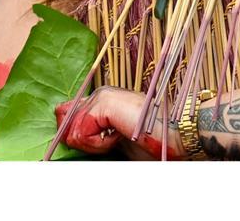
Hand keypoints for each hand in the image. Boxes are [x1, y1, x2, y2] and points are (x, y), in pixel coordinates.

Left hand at [54, 87, 184, 159]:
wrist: (174, 138)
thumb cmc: (149, 142)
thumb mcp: (112, 142)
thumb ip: (90, 135)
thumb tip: (66, 137)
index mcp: (102, 101)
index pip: (65, 113)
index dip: (71, 133)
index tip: (95, 145)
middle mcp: (100, 94)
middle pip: (64, 123)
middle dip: (83, 142)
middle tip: (112, 142)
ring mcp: (102, 96)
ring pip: (72, 131)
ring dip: (94, 145)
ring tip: (118, 138)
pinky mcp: (104, 103)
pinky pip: (81, 133)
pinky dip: (99, 144)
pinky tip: (119, 136)